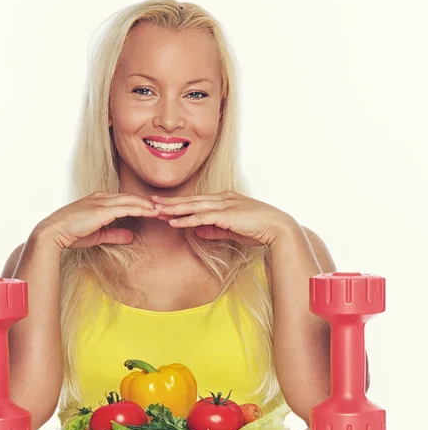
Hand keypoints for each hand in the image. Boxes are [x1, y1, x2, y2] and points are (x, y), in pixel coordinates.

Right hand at [39, 192, 159, 249]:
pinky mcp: (102, 209)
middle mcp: (102, 197)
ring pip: (131, 200)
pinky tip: (151, 213)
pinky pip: (126, 207)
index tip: (154, 210)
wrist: (54, 232)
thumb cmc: (71, 233)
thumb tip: (131, 236)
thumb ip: (114, 234)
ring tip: (162, 210)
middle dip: (148, 203)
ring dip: (148, 205)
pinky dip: (140, 209)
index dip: (140, 204)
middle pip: (131, 197)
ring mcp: (102, 201)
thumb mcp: (98, 235)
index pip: (125, 200)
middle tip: (164, 208)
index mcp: (99, 200)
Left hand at [151, 191, 293, 246]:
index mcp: (225, 200)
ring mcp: (224, 205)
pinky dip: (185, 219)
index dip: (180, 204)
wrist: (278, 228)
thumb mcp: (232, 229)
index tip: (164, 206)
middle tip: (151, 202)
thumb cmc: (259, 229)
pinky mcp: (225, 215)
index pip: (197, 201)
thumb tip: (196, 230)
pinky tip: (173, 222)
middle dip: (170, 202)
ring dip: (173, 209)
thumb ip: (214, 229)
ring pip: (192, 206)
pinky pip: (201, 217)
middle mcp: (222, 199)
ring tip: (156, 211)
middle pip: (191, 200)